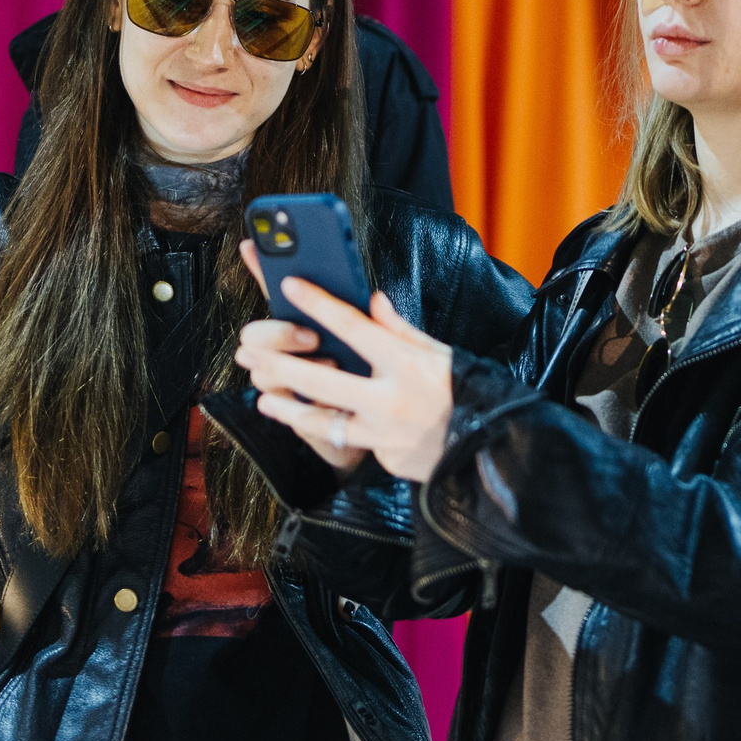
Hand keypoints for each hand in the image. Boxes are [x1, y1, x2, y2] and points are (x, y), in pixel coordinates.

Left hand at [233, 270, 455, 483]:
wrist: (490, 446)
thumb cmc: (464, 391)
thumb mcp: (440, 353)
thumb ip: (401, 330)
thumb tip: (374, 302)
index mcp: (407, 362)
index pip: (354, 326)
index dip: (319, 303)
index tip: (290, 285)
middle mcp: (392, 396)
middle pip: (321, 378)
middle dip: (279, 364)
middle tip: (250, 353)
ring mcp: (385, 431)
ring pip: (322, 419)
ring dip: (288, 408)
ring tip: (265, 398)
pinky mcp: (384, 455)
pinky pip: (347, 440)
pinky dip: (326, 431)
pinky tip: (303, 422)